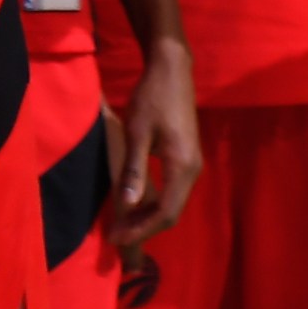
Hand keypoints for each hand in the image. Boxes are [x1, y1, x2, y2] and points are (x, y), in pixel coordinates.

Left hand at [109, 36, 200, 249]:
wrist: (172, 70)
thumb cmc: (152, 98)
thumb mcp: (137, 132)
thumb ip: (134, 169)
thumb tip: (127, 205)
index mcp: (182, 166)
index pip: (165, 212)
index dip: (141, 230)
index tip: (116, 238)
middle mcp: (193, 170)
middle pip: (172, 212)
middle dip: (144, 228)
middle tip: (114, 237)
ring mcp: (192, 164)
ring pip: (173, 203)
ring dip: (148, 218)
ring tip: (122, 225)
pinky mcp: (187, 158)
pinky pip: (173, 191)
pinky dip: (154, 203)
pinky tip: (135, 204)